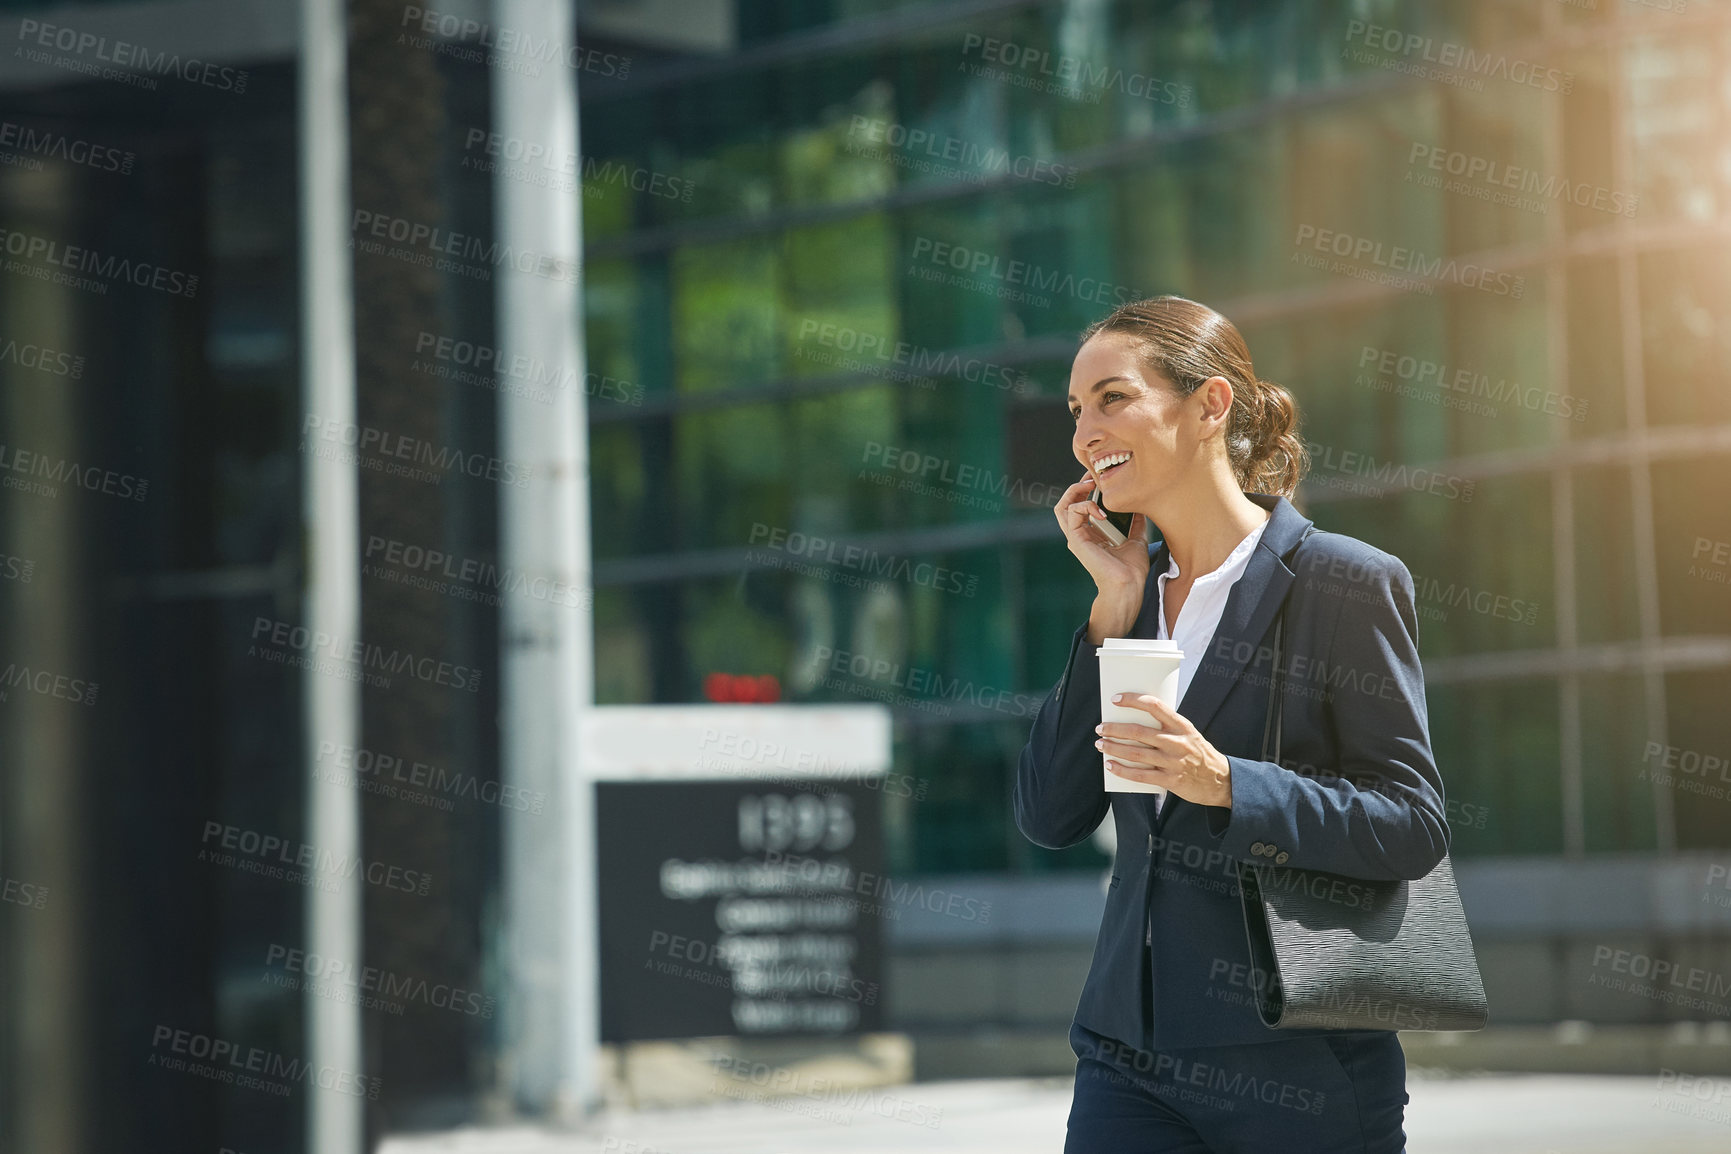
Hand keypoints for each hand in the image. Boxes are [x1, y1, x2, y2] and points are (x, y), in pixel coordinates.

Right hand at [1054, 475, 1148, 639]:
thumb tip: (1140, 505)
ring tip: (1090, 486)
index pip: (1081, 506)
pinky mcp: (1076, 540)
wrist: (1128, 585)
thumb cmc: (1132, 568)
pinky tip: (1101, 512)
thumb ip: (1134, 521)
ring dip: (1075, 492)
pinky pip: (1071, 513)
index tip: (1101, 479)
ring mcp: (1076, 537)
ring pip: (1062, 507)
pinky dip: (1085, 506)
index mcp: (1092, 534)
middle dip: (1077, 486)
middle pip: (1066, 504)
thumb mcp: (1136, 537)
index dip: (1087, 490)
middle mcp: (1081, 535)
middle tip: (1092, 478)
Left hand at [1094, 693, 1232, 807]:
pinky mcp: (1170, 780)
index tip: (1116, 699)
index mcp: (1181, 726)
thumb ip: (1167, 727)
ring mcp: (1173, 762)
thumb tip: (1135, 719)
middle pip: (1138, 732)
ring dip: (1114, 748)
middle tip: (1101, 727)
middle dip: (1115, 729)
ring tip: (1101, 744)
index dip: (1133, 701)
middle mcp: (1176, 742)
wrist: (1220, 780)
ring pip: (1136, 753)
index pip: (1154, 706)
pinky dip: (1122, 770)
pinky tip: (1111, 765)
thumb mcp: (1189, 733)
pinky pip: (1140, 775)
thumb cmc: (1199, 753)